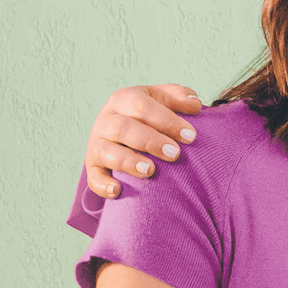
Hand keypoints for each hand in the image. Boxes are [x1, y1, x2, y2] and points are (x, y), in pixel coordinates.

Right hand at [86, 85, 203, 199]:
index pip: (142, 106)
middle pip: (122, 128)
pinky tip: (117, 191)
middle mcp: (106, 120)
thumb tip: (194, 104)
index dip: (167, 120)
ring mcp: (97, 143)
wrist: (123, 129)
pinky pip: (93, 177)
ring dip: (127, 161)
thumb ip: (179, 97)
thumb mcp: (162, 99)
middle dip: (150, 141)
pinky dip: (102, 185)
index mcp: (124, 99)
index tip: (190, 136)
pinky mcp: (92, 165)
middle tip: (175, 154)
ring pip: (105, 151)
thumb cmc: (150, 113)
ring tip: (150, 170)